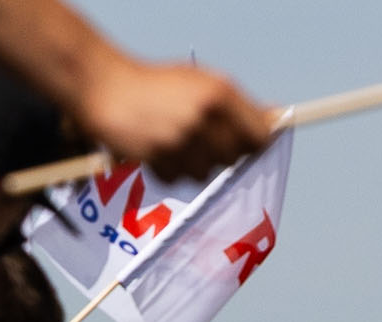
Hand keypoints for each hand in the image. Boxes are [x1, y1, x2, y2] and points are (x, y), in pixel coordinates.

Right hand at [72, 51, 275, 177]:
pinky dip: (170, 169)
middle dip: (222, 152)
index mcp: (219, 94)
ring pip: (206, 172)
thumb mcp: (200, 82)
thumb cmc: (157, 84)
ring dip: (194, 162)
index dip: (257, 143)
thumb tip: (274, 120)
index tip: (251, 145)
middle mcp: (203, 118)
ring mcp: (181, 141)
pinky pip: (179, 179)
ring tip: (175, 138)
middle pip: (233, 158)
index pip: (258, 136)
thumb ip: (235, 105)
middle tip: (202, 136)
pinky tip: (157, 146)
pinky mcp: (160, 160)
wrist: (107, 89)